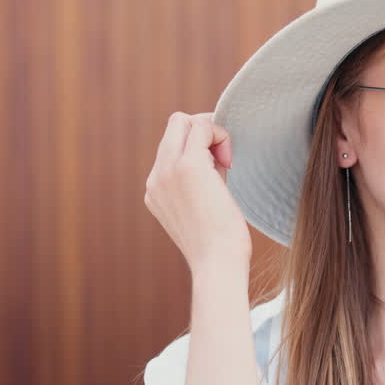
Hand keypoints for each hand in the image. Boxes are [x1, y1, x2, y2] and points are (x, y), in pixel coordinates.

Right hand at [144, 111, 250, 274]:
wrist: (218, 263)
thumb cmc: (220, 243)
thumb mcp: (202, 207)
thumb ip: (201, 179)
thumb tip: (216, 153)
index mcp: (156, 189)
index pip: (171, 144)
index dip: (199, 144)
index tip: (220, 167)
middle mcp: (155, 178)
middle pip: (175, 125)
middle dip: (205, 132)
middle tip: (224, 161)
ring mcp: (167, 171)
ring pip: (184, 120)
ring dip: (212, 134)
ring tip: (225, 165)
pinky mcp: (187, 167)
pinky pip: (202, 126)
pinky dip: (220, 135)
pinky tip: (229, 163)